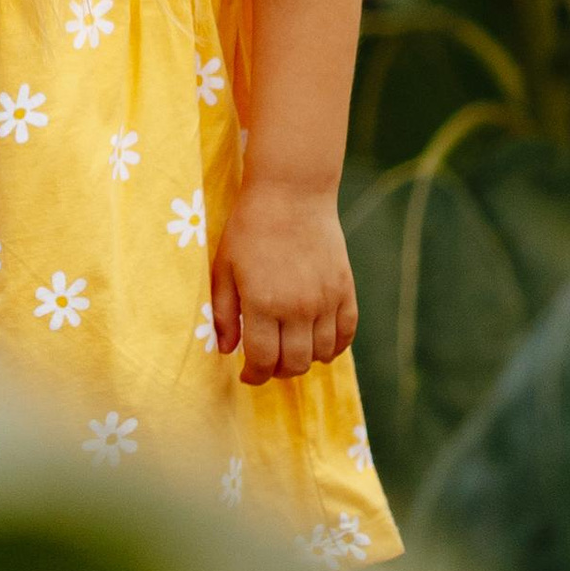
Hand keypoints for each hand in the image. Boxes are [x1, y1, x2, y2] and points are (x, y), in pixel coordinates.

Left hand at [211, 181, 355, 385]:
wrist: (292, 193)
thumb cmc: (249, 228)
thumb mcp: (224, 267)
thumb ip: (223, 312)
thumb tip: (226, 350)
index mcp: (262, 303)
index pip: (262, 360)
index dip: (253, 376)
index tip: (247, 376)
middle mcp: (298, 307)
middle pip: (294, 363)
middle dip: (278, 372)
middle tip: (267, 366)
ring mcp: (326, 299)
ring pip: (321, 353)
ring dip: (305, 361)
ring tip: (290, 353)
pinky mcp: (345, 289)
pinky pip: (346, 333)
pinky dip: (334, 347)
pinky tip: (319, 345)